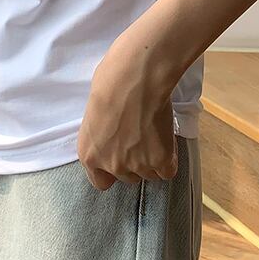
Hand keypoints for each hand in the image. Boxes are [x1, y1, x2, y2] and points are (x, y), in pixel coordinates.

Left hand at [77, 30, 178, 191]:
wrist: (135, 78)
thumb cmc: (110, 82)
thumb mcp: (94, 113)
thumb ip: (101, 133)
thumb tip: (112, 130)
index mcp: (89, 154)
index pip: (101, 182)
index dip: (112, 171)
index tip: (120, 157)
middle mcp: (110, 165)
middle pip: (128, 177)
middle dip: (135, 162)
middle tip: (141, 138)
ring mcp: (136, 166)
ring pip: (150, 174)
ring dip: (153, 159)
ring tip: (155, 133)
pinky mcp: (160, 161)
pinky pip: (168, 171)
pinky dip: (170, 159)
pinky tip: (167, 139)